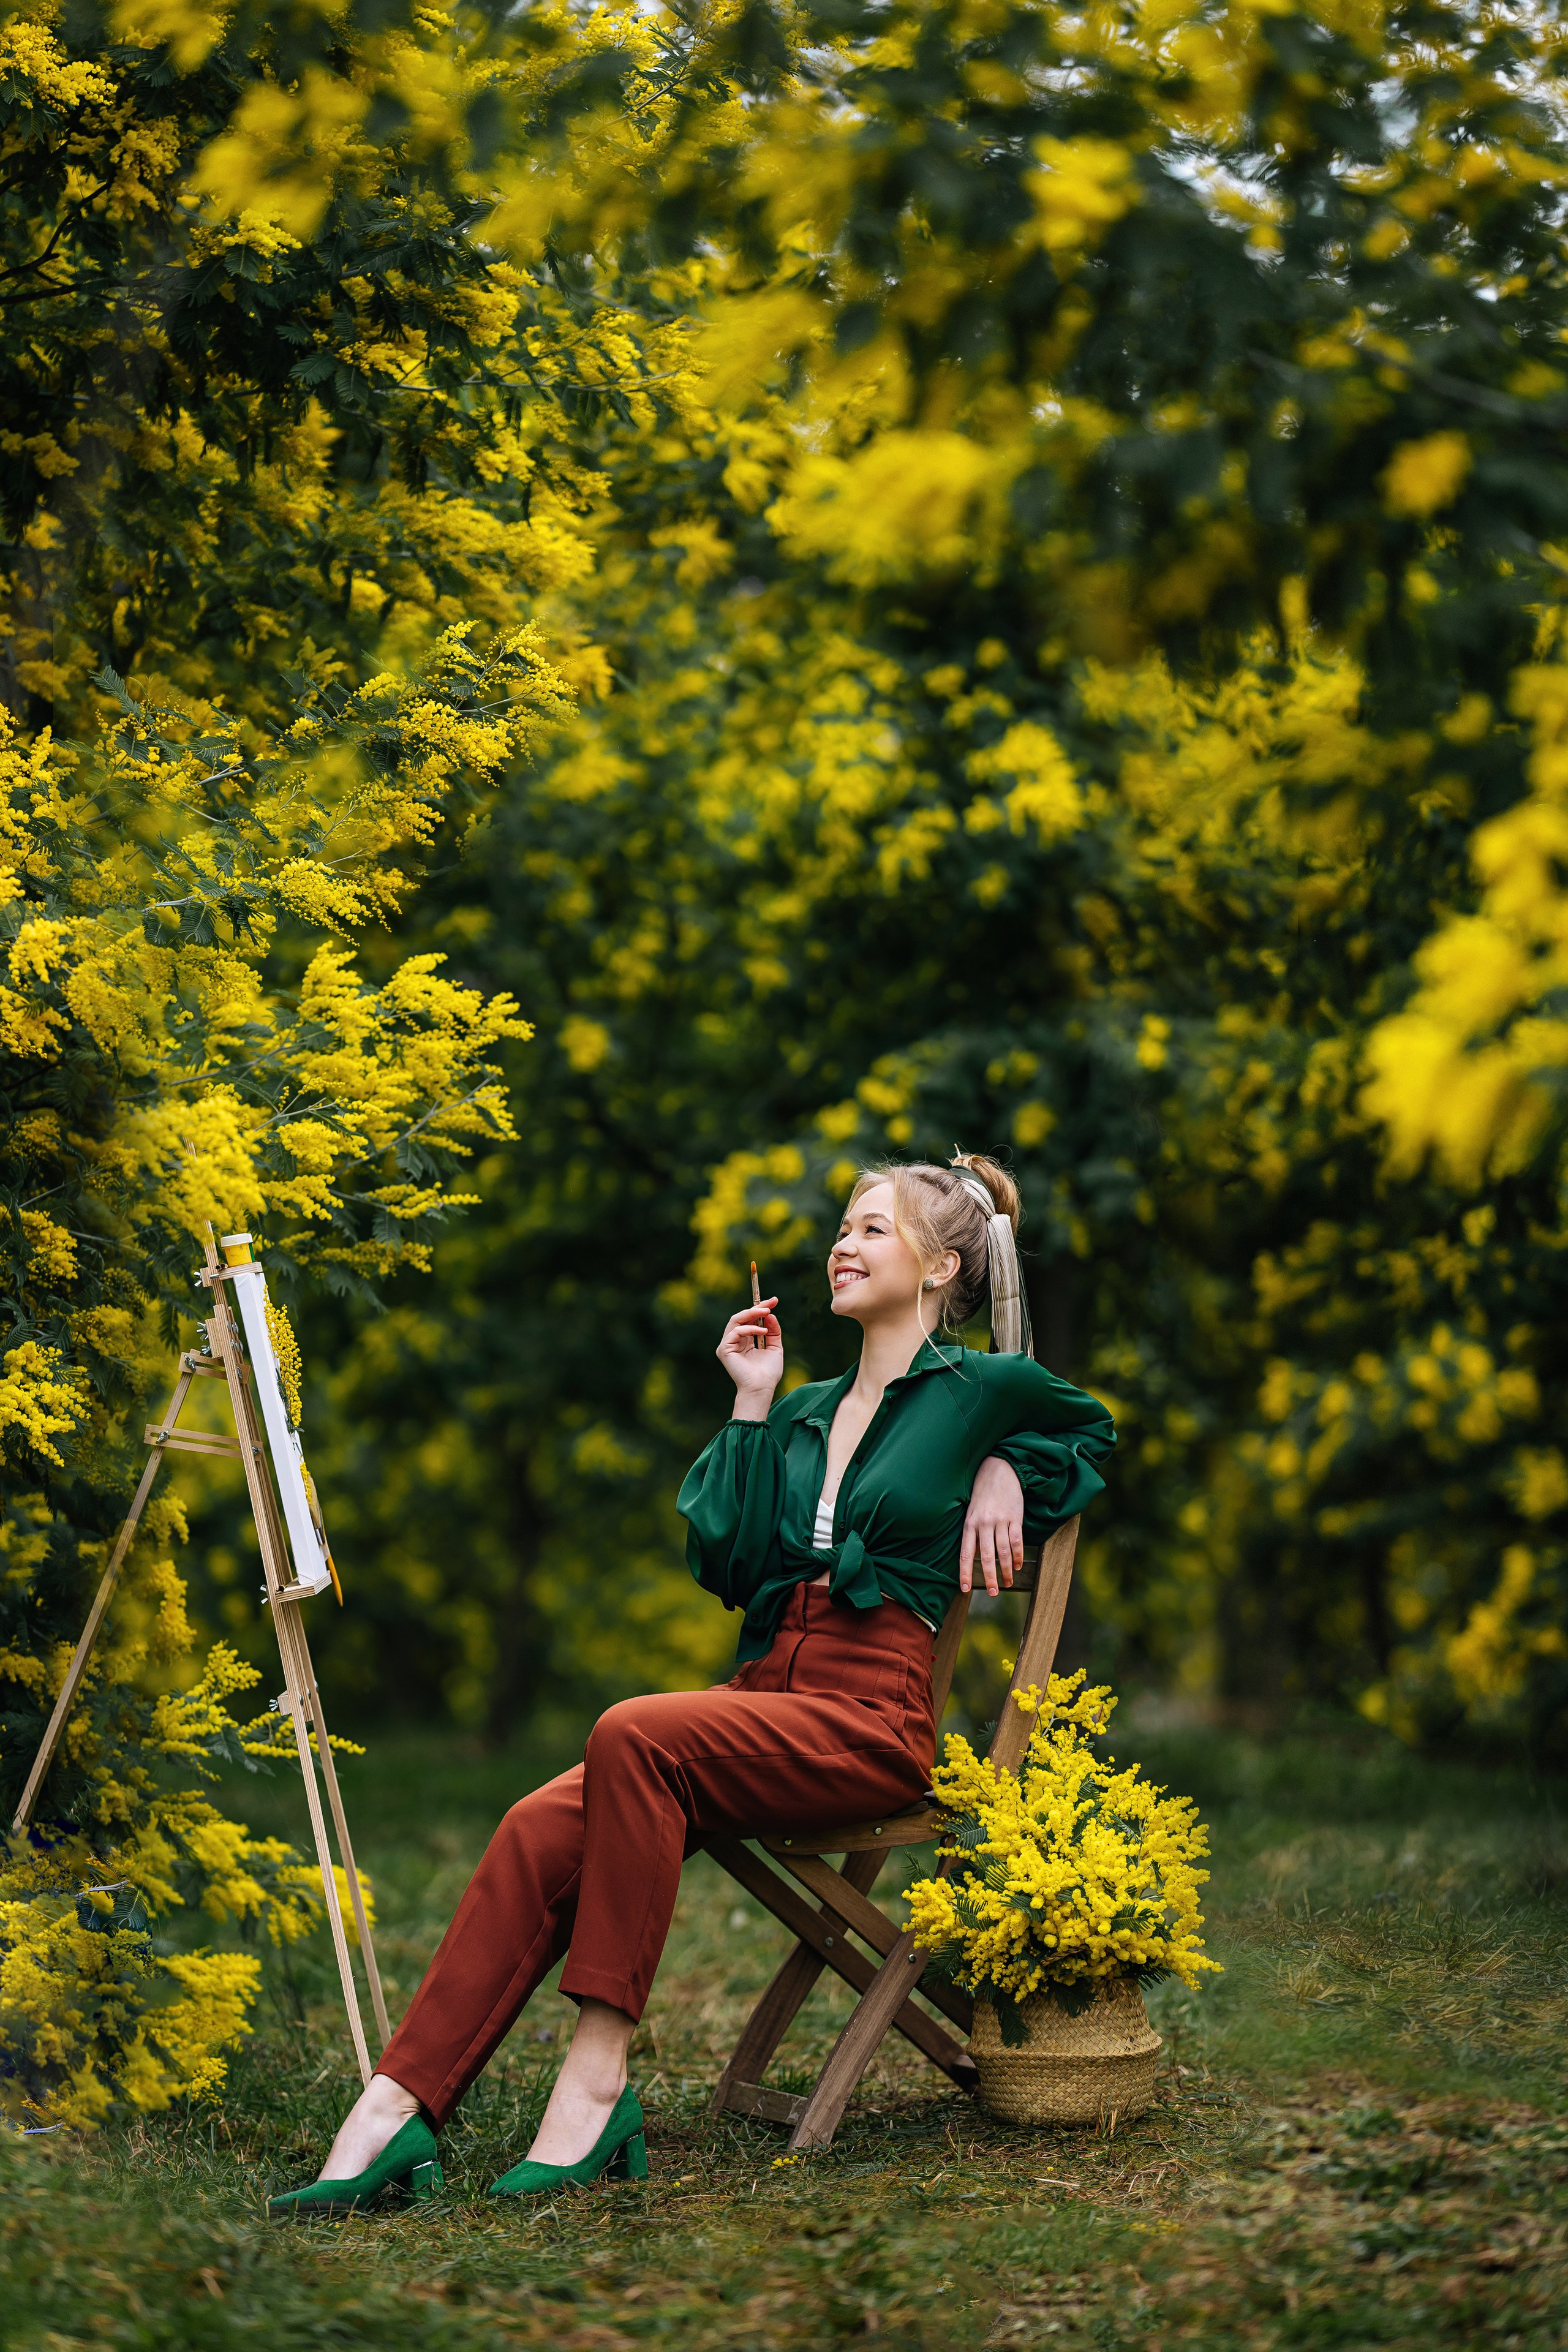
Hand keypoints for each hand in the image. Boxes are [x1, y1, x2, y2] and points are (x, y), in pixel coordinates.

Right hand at [716, 1299, 782, 1419]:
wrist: (762, 1387)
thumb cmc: (768, 1372)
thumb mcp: (774, 1347)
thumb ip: (772, 1331)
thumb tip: (770, 1314)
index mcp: (744, 1341)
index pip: (749, 1320)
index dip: (760, 1308)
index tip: (774, 1300)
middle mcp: (734, 1341)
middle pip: (741, 1317)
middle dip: (756, 1307)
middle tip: (770, 1302)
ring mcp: (727, 1345)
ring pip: (736, 1320)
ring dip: (752, 1314)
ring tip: (766, 1312)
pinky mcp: (724, 1349)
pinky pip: (735, 1331)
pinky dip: (750, 1329)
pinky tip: (762, 1332)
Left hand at [959, 1455, 1023, 1595]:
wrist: (998, 1470)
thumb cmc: (982, 1494)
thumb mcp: (971, 1512)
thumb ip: (972, 1534)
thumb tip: (972, 1559)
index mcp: (969, 1524)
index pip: (964, 1553)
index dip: (964, 1572)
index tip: (965, 1589)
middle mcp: (983, 1523)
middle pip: (986, 1557)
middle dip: (990, 1577)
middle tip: (993, 1593)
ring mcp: (1000, 1520)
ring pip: (1004, 1551)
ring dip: (1006, 1570)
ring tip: (1007, 1583)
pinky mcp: (1014, 1517)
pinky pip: (1017, 1540)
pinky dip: (1018, 1555)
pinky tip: (1018, 1565)